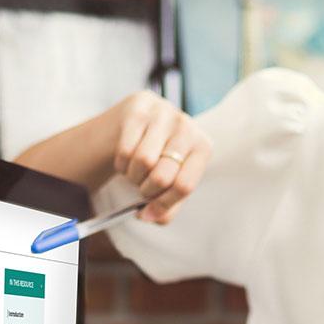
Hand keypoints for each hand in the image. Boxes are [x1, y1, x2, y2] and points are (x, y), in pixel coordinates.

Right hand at [107, 90, 211, 222]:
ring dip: (133, 176)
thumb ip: (166, 207)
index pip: (184, 185)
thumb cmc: (158, 158)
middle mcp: (187, 126)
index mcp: (203, 147)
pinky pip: (125, 149)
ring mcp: (163, 113)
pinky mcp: (138, 108)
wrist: (134, 123)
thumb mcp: (170, 182)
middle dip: (146, 190)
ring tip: (135, 172)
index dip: (164, 204)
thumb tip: (148, 216)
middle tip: (142, 188)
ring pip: (142, 161)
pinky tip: (126, 159)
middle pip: (162, 176)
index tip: (149, 212)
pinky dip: (121, 163)